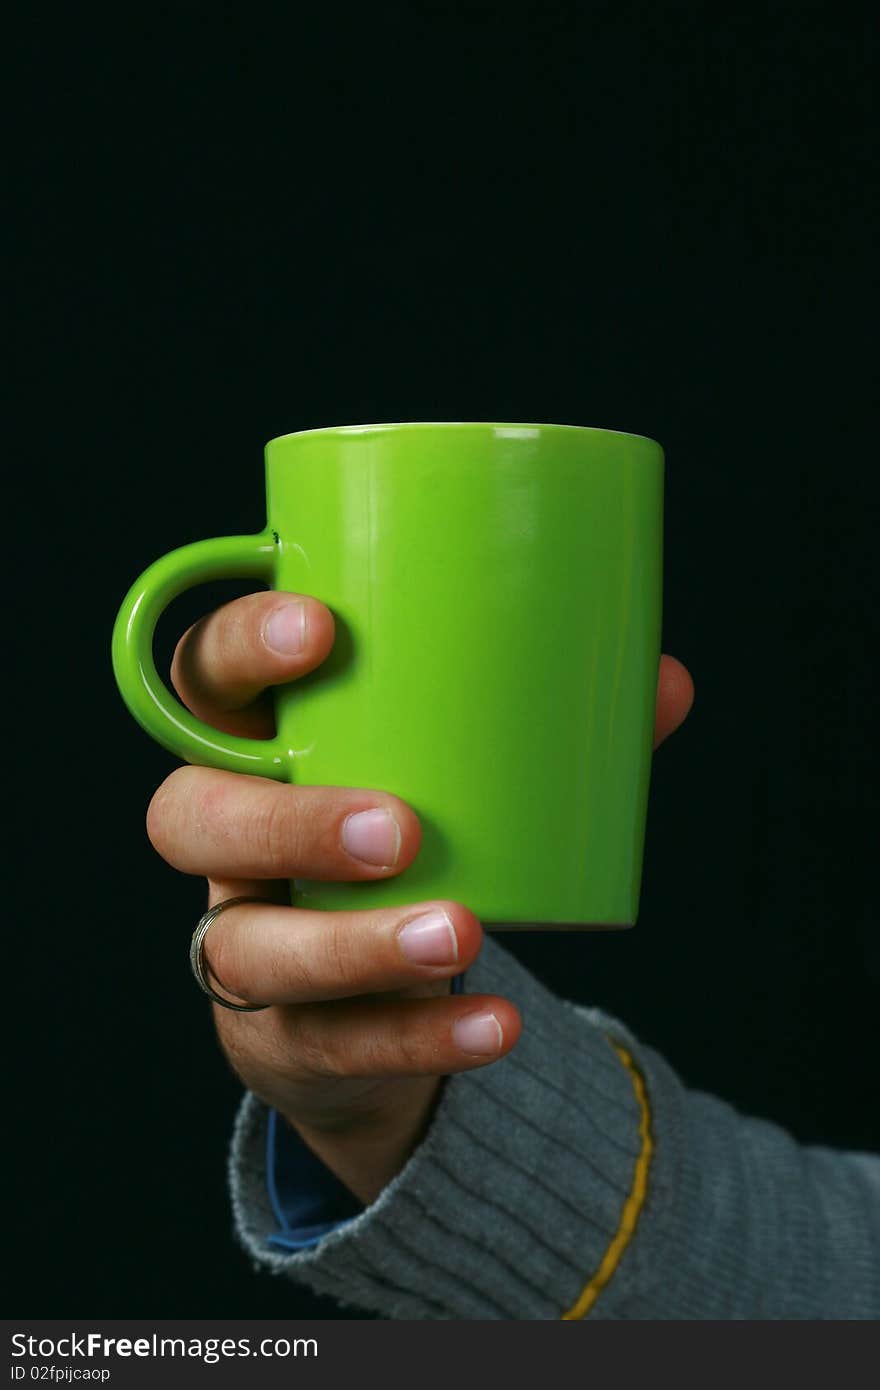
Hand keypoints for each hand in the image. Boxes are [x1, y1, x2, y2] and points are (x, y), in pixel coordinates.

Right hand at [147, 593, 694, 1202]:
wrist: (368, 1003)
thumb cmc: (409, 845)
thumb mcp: (452, 781)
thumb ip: (546, 731)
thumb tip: (665, 683)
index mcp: (257, 748)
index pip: (203, 678)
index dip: (238, 650)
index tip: (320, 631)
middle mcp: (225, 843)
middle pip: (188, 819)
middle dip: (285, 823)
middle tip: (399, 829)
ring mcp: (243, 945)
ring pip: (246, 951)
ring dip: (351, 947)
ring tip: (458, 935)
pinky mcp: (280, 1038)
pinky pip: (327, 1045)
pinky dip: (416, 1037)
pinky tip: (493, 1027)